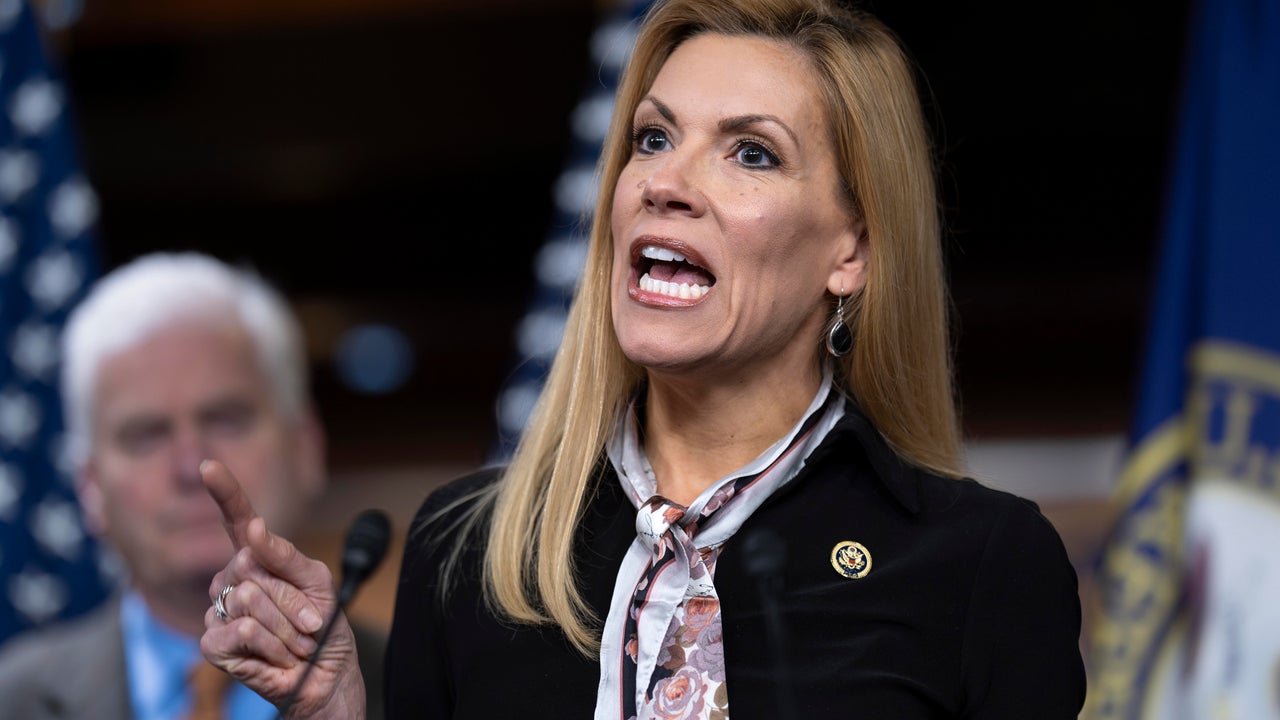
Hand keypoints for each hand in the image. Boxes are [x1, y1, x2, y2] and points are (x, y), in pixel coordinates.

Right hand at [199, 459, 365, 718]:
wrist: (328, 677)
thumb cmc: (323, 628)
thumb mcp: (319, 583)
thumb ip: (286, 555)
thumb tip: (253, 529)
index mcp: (258, 560)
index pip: (237, 520)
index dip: (225, 493)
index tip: (209, 466)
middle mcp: (234, 581)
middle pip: (252, 565)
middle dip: (293, 597)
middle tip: (307, 622)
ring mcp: (221, 612)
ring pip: (249, 599)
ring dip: (287, 626)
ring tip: (295, 642)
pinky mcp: (216, 645)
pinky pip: (241, 630)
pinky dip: (272, 644)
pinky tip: (278, 657)